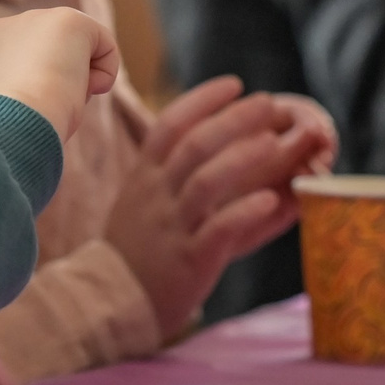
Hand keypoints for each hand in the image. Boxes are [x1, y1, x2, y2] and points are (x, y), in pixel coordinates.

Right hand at [0, 7, 118, 140]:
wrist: (8, 122)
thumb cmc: (2, 132)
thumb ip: (12, 98)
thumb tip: (44, 99)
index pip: (18, 70)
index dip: (28, 96)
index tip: (20, 114)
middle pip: (47, 61)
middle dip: (50, 88)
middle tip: (37, 110)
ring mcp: (33, 18)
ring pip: (73, 56)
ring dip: (72, 85)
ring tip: (53, 99)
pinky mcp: (68, 18)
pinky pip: (103, 46)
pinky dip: (104, 74)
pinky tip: (79, 88)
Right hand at [102, 75, 323, 339]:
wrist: (112, 300)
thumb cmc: (137, 247)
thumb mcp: (143, 201)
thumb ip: (175, 174)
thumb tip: (222, 146)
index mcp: (145, 176)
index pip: (171, 124)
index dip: (203, 100)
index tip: (235, 84)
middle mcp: (157, 195)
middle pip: (194, 145)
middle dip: (233, 119)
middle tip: (267, 103)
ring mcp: (171, 226)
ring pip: (205, 182)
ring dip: (242, 158)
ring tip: (273, 142)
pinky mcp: (188, 258)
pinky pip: (217, 229)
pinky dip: (245, 212)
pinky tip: (270, 199)